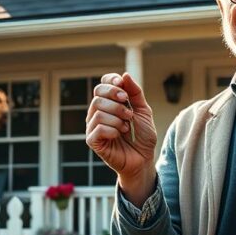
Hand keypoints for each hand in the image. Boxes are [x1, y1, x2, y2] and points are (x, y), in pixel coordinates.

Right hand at [86, 72, 157, 201]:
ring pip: (98, 111)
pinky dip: (112, 129)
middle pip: (98, 94)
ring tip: (126, 127)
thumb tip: (125, 75)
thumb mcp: (143, 111)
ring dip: (117, 117)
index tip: (122, 85)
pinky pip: (97, 128)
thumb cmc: (142, 136)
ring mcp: (93, 126)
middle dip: (116, 99)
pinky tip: (119, 135)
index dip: (111, 81)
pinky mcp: (92, 140)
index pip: (103, 84)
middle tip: (129, 112)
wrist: (143, 159)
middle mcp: (98, 112)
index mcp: (109, 103)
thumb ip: (135, 93)